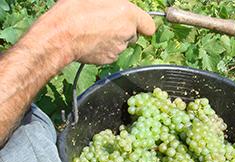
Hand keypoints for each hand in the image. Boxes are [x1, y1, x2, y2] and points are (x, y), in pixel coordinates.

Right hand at [34, 0, 155, 64]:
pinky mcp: (109, 59)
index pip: (149, 25)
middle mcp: (127, 33)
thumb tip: (118, 3)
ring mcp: (119, 48)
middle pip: (134, 34)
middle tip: (108, 22)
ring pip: (122, 44)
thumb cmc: (75, 10)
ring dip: (114, 39)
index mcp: (128, 14)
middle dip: (125, 30)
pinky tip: (92, 41)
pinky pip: (111, 53)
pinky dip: (105, 48)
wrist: (61, 34)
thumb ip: (115, 2)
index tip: (137, 22)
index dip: (143, 24)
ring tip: (95, 30)